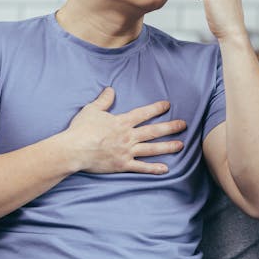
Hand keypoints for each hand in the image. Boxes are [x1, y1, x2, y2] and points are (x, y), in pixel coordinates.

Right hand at [64, 87, 185, 174]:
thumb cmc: (81, 129)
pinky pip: (141, 167)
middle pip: (153, 131)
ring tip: (181, 145)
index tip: (167, 105)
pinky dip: (153, 169)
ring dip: (167, 146)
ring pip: (151, 149)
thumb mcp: (92, 110)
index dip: (156, 108)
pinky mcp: (122, 165)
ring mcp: (127, 151)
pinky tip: (165, 169)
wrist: (75, 149)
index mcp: (122, 122)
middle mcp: (128, 136)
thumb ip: (103, 100)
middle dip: (170, 127)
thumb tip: (110, 89)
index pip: (143, 113)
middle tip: (183, 125)